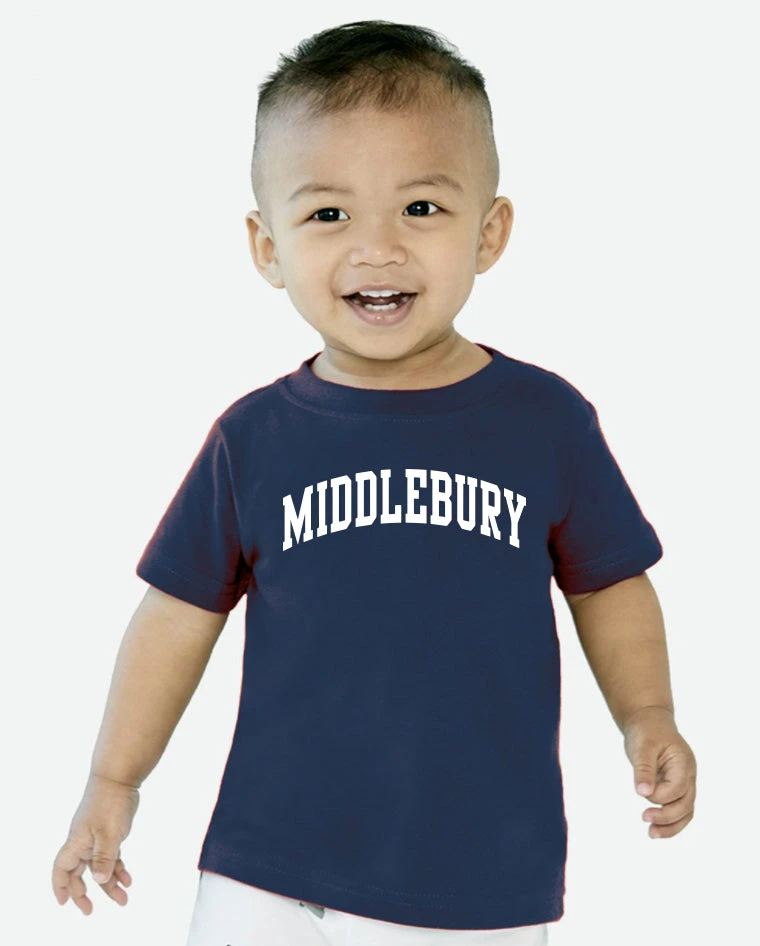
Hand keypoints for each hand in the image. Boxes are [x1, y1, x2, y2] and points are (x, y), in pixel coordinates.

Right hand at [52, 773, 139, 913]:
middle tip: (90, 911)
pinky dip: (119, 868)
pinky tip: (128, 879)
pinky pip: (111, 856)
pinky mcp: (110, 832)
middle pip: (78, 873)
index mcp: (77, 842)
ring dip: (109, 883)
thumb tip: (99, 880)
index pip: (62, 869)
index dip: (59, 886)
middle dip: (84, 892)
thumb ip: (104, 857)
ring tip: (123, 899)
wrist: (119, 777)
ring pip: (99, 866)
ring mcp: (96, 837)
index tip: (64, 903)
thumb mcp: (109, 833)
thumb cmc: (109, 802)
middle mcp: (84, 842)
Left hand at [622, 706, 696, 838]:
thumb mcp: (642, 746)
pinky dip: (669, 821)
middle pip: (686, 805)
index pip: (677, 789)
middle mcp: (689, 775)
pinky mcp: (677, 788)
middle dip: (667, 817)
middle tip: (644, 819)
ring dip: (671, 826)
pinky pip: (679, 809)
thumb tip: (643, 793)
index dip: (660, 795)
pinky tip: (655, 828)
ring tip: (651, 834)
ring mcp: (685, 782)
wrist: (649, 722)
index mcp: (684, 762)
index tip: (641, 791)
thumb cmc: (646, 732)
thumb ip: (644, 768)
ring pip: (686, 812)